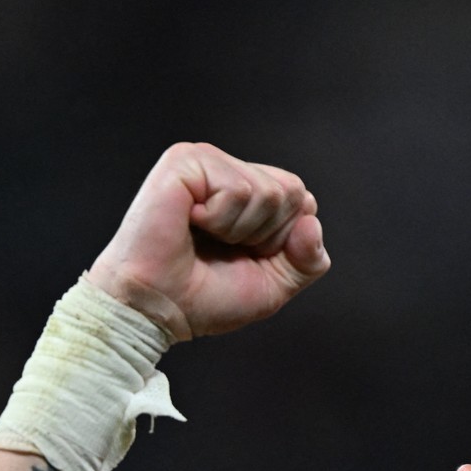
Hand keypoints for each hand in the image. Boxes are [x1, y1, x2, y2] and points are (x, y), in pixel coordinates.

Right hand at [86, 142, 329, 340]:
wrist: (159, 309)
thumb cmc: (205, 296)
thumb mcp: (275, 284)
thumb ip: (309, 259)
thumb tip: (311, 221)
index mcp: (248, 191)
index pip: (302, 200)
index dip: (283, 241)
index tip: (244, 256)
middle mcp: (228, 170)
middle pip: (292, 192)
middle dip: (266, 235)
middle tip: (221, 246)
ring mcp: (206, 162)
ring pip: (268, 192)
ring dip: (240, 230)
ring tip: (203, 236)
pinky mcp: (185, 161)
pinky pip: (237, 189)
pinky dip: (220, 220)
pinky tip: (190, 223)